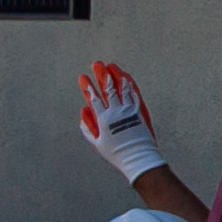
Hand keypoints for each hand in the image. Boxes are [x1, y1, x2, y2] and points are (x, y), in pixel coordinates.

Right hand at [79, 61, 169, 183]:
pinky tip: (126, 77)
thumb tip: (83, 111)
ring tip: (111, 65)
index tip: (83, 77)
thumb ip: (88, 127)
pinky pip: (133, 95)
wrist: (136, 157)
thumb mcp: (97, 143)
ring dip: (116, 76)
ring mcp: (128, 110)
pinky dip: (129, 85)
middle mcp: (116, 112)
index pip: (93, 99)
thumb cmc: (115, 152)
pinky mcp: (138, 111)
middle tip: (97, 64)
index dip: (87, 87)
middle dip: (101, 75)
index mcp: (103, 119)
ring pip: (121, 89)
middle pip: (107, 90)